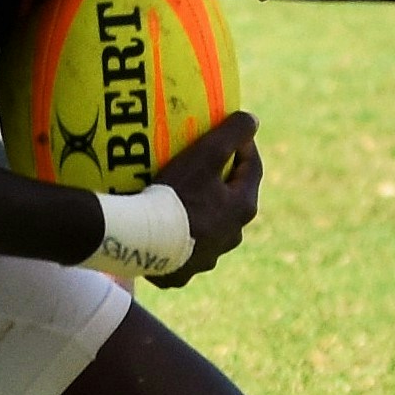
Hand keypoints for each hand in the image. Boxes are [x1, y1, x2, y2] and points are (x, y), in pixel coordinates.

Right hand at [148, 109, 262, 287]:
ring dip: (201, 212)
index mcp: (243, 208)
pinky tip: (163, 228)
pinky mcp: (181, 274)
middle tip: (200, 163)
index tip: (230, 131)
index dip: (243, 145)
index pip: (252, 168)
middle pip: (231, 200)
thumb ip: (233, 133)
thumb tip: (252, 120)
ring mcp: (207, 259)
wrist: (141, 240)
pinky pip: (183, 250)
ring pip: (210, 228)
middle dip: (221, 181)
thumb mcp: (206, 155)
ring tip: (178, 195)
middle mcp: (232, 237)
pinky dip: (178, 238)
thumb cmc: (177, 194)